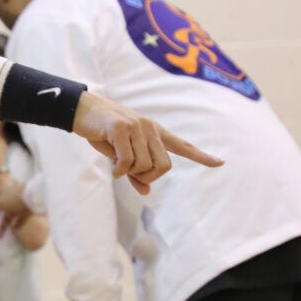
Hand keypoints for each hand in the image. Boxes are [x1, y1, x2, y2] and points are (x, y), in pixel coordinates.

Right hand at [0, 182, 30, 234]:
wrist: (35, 196)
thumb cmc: (14, 197)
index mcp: (1, 192)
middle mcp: (9, 198)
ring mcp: (18, 204)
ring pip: (9, 216)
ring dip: (3, 226)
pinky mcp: (26, 211)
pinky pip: (20, 220)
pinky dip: (17, 225)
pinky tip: (14, 230)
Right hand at [72, 91, 223, 193]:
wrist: (80, 109)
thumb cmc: (100, 131)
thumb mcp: (118, 153)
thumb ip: (134, 171)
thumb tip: (146, 191)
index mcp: (153, 132)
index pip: (182, 145)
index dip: (201, 156)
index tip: (220, 162)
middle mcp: (149, 128)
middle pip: (163, 166)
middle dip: (147, 177)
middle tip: (130, 175)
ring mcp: (136, 127)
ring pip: (145, 165)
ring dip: (130, 173)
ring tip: (117, 165)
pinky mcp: (121, 129)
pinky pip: (127, 161)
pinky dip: (120, 170)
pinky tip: (113, 168)